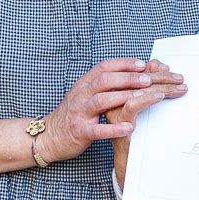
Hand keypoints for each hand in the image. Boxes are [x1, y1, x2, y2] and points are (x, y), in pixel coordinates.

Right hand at [42, 58, 185, 167]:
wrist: (49, 136)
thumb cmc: (74, 115)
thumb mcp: (86, 94)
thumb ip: (105, 86)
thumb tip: (130, 74)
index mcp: (84, 84)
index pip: (104, 67)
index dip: (123, 63)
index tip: (142, 63)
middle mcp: (81, 95)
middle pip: (104, 80)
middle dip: (128, 78)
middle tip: (148, 79)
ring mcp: (79, 113)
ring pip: (101, 100)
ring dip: (123, 97)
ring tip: (142, 97)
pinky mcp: (79, 131)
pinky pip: (97, 129)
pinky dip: (113, 128)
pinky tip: (129, 128)